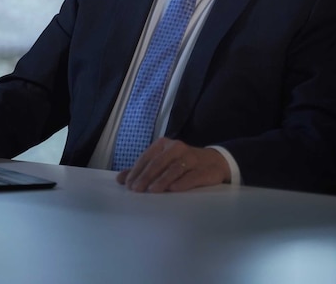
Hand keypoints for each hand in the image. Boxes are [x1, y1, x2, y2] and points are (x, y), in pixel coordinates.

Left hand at [116, 138, 230, 192]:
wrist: (215, 162)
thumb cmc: (183, 164)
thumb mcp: (162, 163)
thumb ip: (142, 170)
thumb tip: (120, 179)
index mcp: (164, 144)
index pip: (147, 158)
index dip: (136, 171)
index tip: (127, 185)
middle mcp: (177, 148)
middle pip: (158, 163)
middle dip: (145, 177)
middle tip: (136, 190)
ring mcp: (191, 158)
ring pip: (174, 168)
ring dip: (162, 180)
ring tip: (152, 191)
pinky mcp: (204, 170)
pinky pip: (192, 176)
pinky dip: (182, 182)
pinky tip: (174, 189)